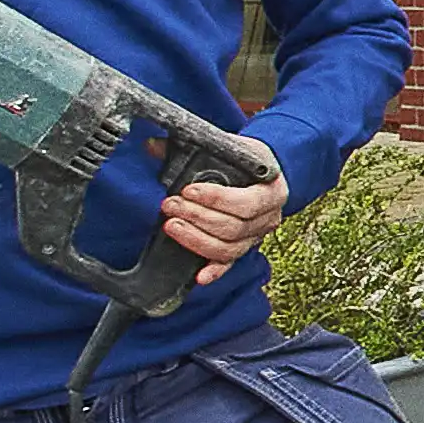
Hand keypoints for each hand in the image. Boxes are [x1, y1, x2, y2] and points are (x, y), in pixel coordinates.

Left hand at [156, 155, 293, 287]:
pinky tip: (199, 277)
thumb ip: (194, 146)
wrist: (266, 172)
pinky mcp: (243, 248)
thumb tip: (152, 145)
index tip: (188, 190)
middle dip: (197, 217)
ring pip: (229, 248)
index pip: (245, 203)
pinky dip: (214, 272)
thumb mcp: (230, 147)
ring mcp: (255, 237)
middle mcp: (268, 218)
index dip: (215, 199)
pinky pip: (229, 264)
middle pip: (233, 227)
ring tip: (172, 226)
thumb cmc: (248, 161)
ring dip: (196, 239)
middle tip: (171, 205)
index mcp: (271, 192)